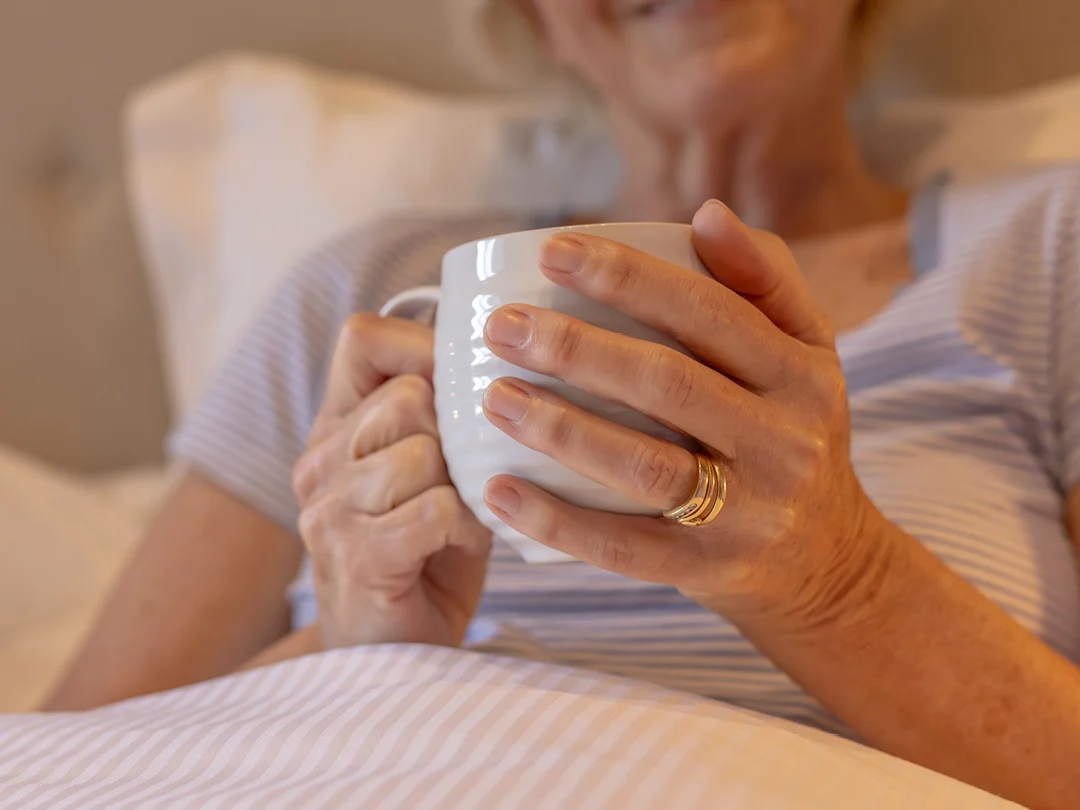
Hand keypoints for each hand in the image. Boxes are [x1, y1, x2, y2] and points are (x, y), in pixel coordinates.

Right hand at [293, 314, 490, 648]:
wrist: (392, 657)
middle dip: (458, 436)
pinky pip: (436, 507)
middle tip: (466, 479)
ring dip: (466, 488)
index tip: (459, 391)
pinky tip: (459, 546)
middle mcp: (320, 462)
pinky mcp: (356, 558)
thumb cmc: (425, 557)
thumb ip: (439, 417)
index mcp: (335, 428)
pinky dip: (466, 526)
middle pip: (409, 397)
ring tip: (464, 518)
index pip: (363, 338)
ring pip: (425, 451)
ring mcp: (329, 511)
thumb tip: (495, 358)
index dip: (423, 349)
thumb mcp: (428, 473)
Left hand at [479, 200, 886, 626]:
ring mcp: (746, 513)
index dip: (629, 276)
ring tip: (495, 397)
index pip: (710, 312)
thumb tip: (707, 213)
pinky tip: (499, 492)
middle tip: (504, 326)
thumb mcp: (809, 353)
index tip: (553, 251)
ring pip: (643, 465)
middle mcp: (783, 442)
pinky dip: (557, 520)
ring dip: (560, 429)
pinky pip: (625, 547)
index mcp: (801, 374)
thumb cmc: (794, 433)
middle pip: (668, 385)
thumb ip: (765, 280)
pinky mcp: (708, 570)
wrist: (827, 562)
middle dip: (576, 348)